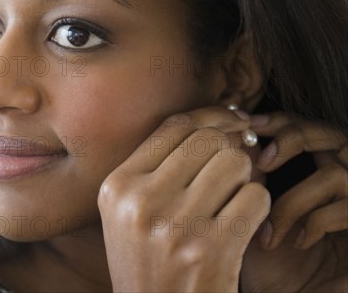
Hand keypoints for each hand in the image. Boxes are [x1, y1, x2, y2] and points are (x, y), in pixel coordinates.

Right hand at [98, 106, 269, 292]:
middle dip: (227, 150)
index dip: (209, 115)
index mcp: (117, 186)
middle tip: (229, 171)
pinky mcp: (211, 250)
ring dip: (243, 178)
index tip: (231, 119)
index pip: (173, 126)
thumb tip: (217, 121)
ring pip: (235, 163)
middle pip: (207, 140)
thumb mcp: (128, 210)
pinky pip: (255, 197)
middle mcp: (141, 201)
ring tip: (231, 199)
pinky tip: (241, 222)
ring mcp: (176, 225)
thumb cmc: (146, 260)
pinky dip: (257, 206)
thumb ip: (158, 165)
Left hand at [241, 112, 347, 291]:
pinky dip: (317, 223)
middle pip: (330, 133)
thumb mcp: (252, 214)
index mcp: (319, 167)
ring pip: (336, 174)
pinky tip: (297, 243)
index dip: (278, 121)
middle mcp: (345, 177)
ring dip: (294, 202)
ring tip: (269, 232)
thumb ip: (249, 179)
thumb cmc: (270, 264)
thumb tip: (236, 142)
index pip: (304, 125)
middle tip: (260, 162)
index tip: (247, 127)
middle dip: (292, 138)